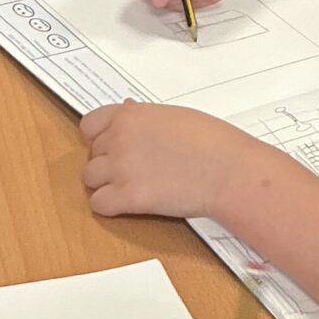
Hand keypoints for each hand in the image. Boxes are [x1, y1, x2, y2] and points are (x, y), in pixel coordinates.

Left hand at [79, 102, 246, 220]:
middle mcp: (119, 138)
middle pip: (93, 153)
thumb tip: (128, 111)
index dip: (99, 138)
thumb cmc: (213, 143)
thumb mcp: (174, 115)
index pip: (90, 124)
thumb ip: (144, 116)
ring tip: (133, 187)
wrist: (229, 171)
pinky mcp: (127, 196)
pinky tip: (131, 204)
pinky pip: (99, 204)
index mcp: (130, 115)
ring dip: (107, 184)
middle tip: (135, 170)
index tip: (111, 146)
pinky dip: (111, 207)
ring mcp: (120, 167)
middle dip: (109, 162)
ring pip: (90, 179)